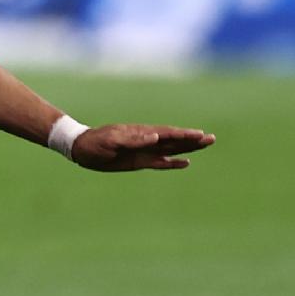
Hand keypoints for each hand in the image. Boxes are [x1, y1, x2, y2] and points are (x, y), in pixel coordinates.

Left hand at [71, 124, 213, 171]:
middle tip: (212, 139)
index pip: (167, 133)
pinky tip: (186, 162)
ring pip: (171, 149)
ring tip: (205, 145)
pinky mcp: (140, 161)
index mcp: (141, 133)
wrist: (82, 149)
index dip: (184, 134)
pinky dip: (173, 162)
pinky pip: (160, 162)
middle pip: (174, 140)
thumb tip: (155, 136)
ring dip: (188, 148)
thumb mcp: (112, 140)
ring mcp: (144, 151)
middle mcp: (146, 140)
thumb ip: (133, 139)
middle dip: (193, 139)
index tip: (200, 134)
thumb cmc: (96, 142)